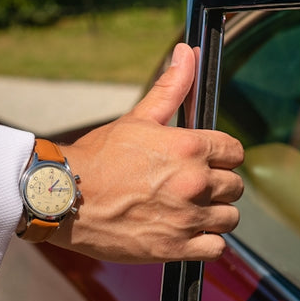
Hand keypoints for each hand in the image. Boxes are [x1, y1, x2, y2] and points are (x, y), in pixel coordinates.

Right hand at [51, 43, 243, 262]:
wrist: (64, 197)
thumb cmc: (97, 157)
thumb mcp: (137, 118)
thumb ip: (171, 88)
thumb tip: (186, 52)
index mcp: (190, 147)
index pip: (235, 152)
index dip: (222, 157)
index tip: (207, 162)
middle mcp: (194, 182)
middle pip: (235, 186)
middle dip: (217, 186)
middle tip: (190, 188)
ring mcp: (187, 217)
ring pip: (229, 218)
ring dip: (213, 215)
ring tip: (188, 211)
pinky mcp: (176, 248)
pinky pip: (215, 248)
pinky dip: (205, 243)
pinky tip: (185, 233)